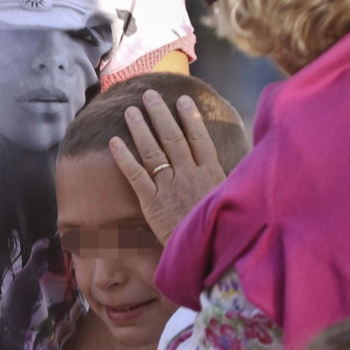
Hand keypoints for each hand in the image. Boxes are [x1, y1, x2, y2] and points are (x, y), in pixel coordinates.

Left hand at [110, 90, 225, 244]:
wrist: (205, 254)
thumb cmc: (219, 231)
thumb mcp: (231, 201)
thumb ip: (226, 182)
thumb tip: (236, 168)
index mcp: (210, 173)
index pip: (199, 138)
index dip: (190, 117)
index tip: (182, 100)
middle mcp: (189, 175)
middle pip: (173, 138)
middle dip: (160, 114)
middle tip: (149, 95)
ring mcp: (170, 187)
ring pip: (153, 151)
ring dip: (140, 128)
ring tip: (130, 110)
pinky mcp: (152, 202)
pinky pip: (135, 175)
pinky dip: (124, 158)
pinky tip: (114, 142)